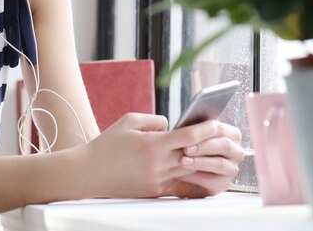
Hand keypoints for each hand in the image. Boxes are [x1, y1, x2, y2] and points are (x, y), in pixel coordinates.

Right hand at [83, 114, 226, 198]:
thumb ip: (155, 120)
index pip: (189, 137)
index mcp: (152, 145)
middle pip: (194, 154)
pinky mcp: (154, 191)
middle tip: (222, 136)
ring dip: (200, 160)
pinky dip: (185, 172)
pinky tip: (194, 166)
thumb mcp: (129, 121)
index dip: (205, 129)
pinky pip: (177, 180)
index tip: (216, 123)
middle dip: (209, 145)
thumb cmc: (108, 144)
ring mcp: (157, 180)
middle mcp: (158, 165)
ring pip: (188, 169)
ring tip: (213, 151)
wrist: (90, 173)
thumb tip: (173, 125)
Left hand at [167, 121, 244, 197]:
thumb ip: (191, 129)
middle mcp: (236, 151)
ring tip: (182, 161)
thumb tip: (181, 123)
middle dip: (204, 147)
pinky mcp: (224, 183)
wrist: (177, 169)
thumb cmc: (186, 147)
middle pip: (225, 145)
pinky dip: (197, 177)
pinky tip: (182, 174)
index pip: (220, 129)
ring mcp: (232, 168)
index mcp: (230, 134)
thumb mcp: (188, 135)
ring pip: (221, 164)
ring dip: (200, 162)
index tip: (188, 133)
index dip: (205, 131)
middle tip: (185, 149)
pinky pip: (214, 181)